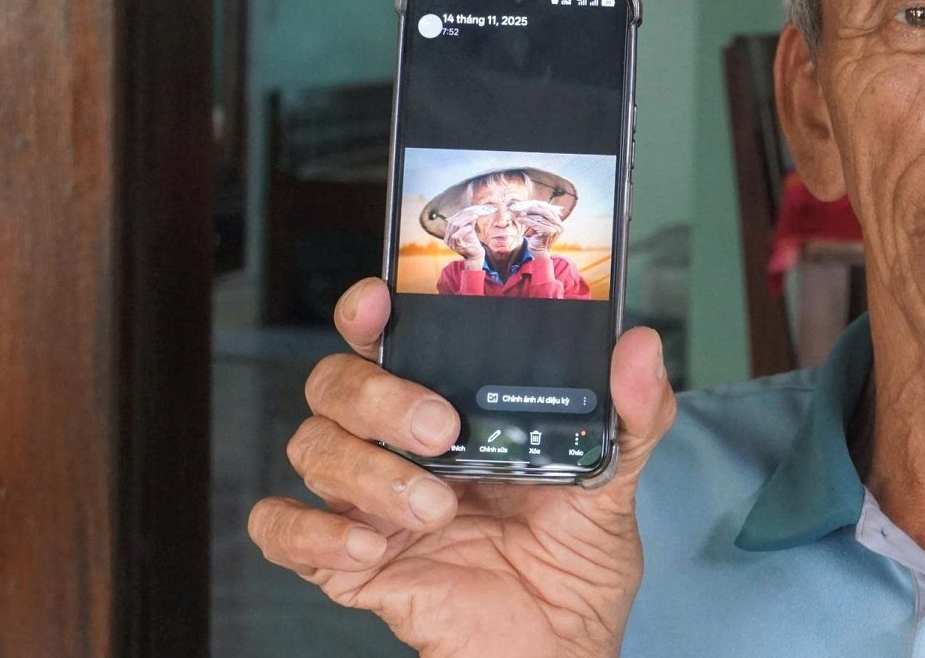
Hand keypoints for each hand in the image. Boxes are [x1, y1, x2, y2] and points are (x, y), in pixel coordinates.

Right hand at [248, 278, 676, 657]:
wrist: (561, 645)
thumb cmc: (576, 557)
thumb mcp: (618, 477)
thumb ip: (635, 412)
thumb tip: (640, 346)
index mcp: (451, 402)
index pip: (386, 336)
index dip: (366, 311)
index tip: (379, 302)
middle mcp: (398, 442)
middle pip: (336, 383)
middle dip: (377, 397)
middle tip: (439, 429)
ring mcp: (368, 501)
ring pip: (312, 448)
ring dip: (367, 473)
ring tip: (434, 509)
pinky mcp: (349, 562)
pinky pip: (283, 532)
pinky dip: (312, 533)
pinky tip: (367, 548)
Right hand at [442, 204, 493, 267]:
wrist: (476, 256)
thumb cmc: (473, 243)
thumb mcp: (469, 230)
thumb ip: (468, 222)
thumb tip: (472, 211)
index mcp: (449, 233)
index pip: (453, 220)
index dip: (462, 213)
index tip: (472, 209)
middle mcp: (447, 238)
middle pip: (453, 222)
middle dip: (464, 215)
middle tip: (474, 211)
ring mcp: (451, 243)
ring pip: (454, 227)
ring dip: (465, 220)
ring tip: (474, 216)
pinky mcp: (457, 247)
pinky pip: (457, 236)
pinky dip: (463, 230)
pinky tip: (470, 227)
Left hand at [508, 199, 565, 252]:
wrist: (540, 254)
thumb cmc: (539, 240)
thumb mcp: (542, 228)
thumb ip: (541, 218)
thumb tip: (531, 205)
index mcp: (559, 223)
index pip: (549, 210)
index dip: (538, 206)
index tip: (528, 204)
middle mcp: (559, 225)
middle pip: (545, 211)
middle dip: (532, 208)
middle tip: (522, 207)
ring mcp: (554, 228)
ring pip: (538, 217)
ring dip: (527, 215)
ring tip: (519, 214)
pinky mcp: (547, 231)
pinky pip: (534, 223)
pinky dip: (526, 220)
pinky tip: (519, 220)